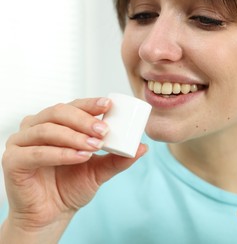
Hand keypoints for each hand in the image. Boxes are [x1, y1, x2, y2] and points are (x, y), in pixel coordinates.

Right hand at [1, 97, 146, 239]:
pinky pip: (37, 152)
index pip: (72, 106)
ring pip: (47, 129)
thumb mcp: (99, 170)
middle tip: (104, 130)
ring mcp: (21, 142)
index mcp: (55, 124)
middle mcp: (36, 127)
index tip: (109, 105)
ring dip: (74, 136)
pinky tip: (80, 157)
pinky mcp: (13, 161)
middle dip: (84, 119)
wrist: (52, 214)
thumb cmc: (71, 187)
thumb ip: (118, 158)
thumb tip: (142, 147)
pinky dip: (60, 153)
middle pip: (58, 112)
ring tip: (95, 146)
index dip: (90, 103)